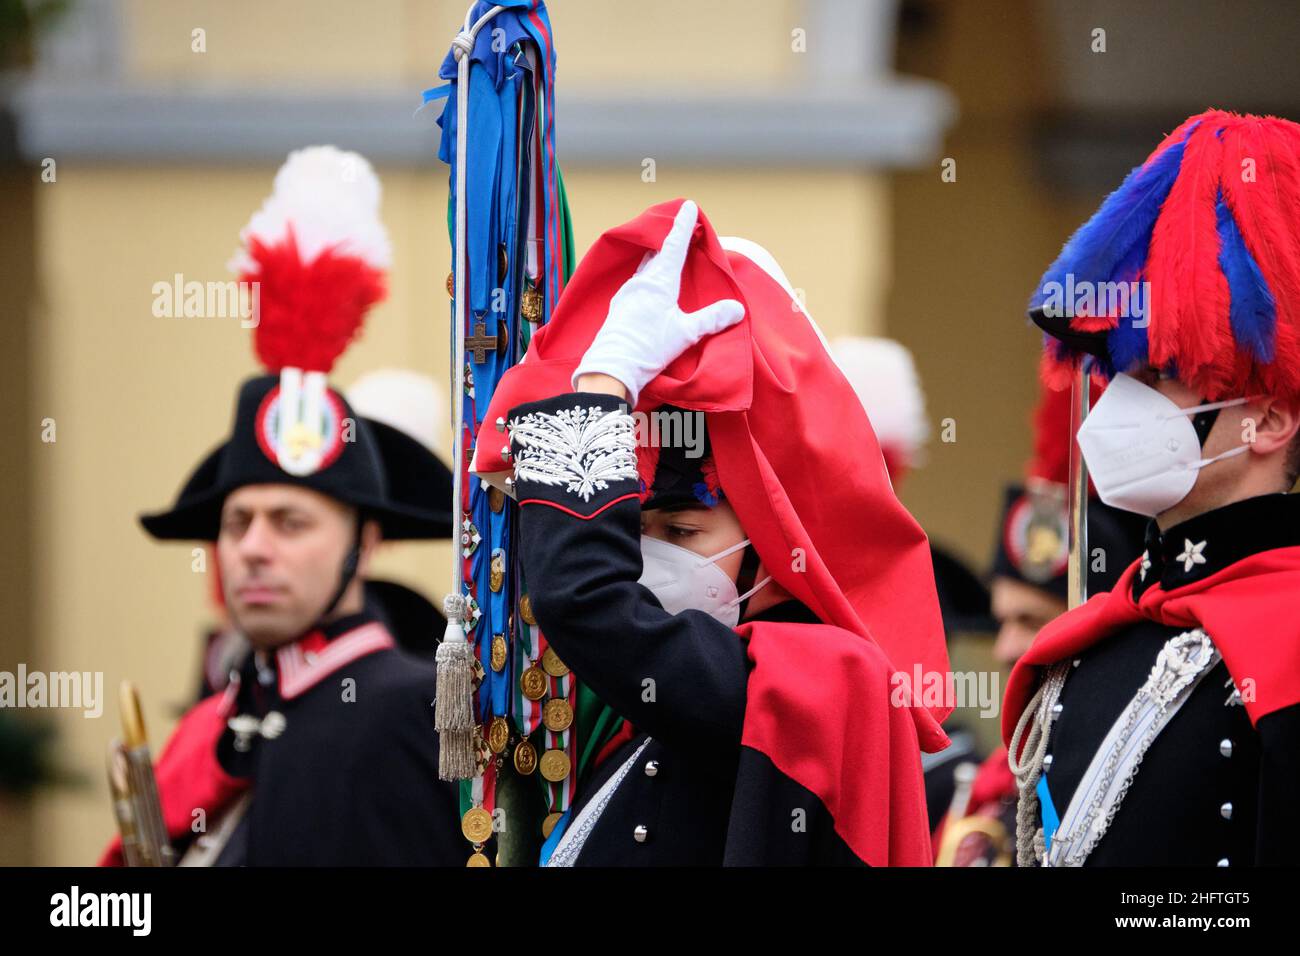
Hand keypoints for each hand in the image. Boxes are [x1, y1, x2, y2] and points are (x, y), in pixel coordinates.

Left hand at [571, 200, 744, 405]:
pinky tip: (648, 288)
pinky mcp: (619, 308)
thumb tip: (738, 308)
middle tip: (681, 234)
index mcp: (659, 281)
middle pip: (657, 254)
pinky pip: (636, 284)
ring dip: (656, 261)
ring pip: (644, 269)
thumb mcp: (686, 333)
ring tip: (664, 257)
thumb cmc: (650, 347)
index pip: (674, 246)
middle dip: (670, 243)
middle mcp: (640, 282)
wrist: (612, 368)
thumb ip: (712, 319)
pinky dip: (646, 279)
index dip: (683, 226)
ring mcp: (626, 294)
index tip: (688, 206)